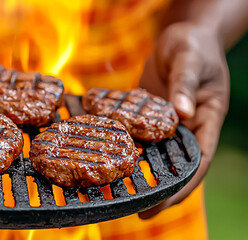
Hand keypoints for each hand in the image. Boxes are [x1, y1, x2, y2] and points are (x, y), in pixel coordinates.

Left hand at [138, 22, 228, 217]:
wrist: (181, 34)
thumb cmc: (192, 45)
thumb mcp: (189, 60)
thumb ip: (184, 84)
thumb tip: (181, 113)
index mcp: (206, 119)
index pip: (199, 160)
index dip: (184, 185)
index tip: (165, 203)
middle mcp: (186, 127)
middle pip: (175, 164)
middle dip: (159, 188)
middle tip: (137, 209)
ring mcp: (166, 124)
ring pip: (154, 153)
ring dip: (139, 171)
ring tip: (119, 191)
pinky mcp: (148, 116)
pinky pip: (137, 135)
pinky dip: (126, 147)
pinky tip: (108, 158)